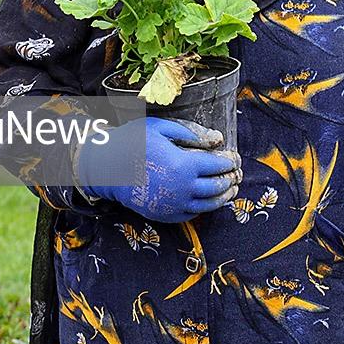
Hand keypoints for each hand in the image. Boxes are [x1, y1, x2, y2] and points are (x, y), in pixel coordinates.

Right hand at [77, 117, 240, 223]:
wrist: (105, 168)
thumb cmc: (133, 142)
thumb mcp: (163, 129)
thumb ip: (192, 134)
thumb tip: (217, 138)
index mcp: (184, 165)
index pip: (218, 165)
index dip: (230, 161)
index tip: (235, 158)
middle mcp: (182, 188)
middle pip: (217, 187)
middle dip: (231, 180)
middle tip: (237, 174)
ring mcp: (174, 204)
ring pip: (208, 205)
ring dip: (223, 197)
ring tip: (231, 189)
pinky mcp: (165, 214)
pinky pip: (192, 214)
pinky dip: (204, 207)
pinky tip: (208, 200)